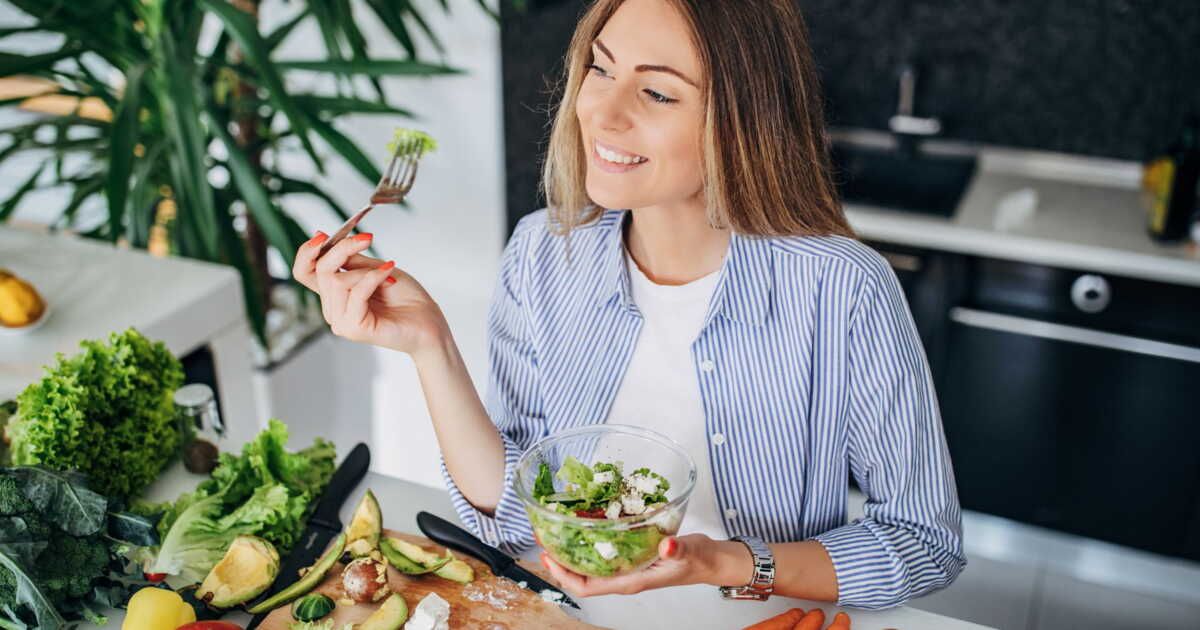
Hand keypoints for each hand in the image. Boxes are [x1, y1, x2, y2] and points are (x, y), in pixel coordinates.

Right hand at [292, 231, 448, 356]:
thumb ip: (350, 260)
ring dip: (366, 270)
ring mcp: (341, 321)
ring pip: (337, 281)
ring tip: (389, 270)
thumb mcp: (376, 269)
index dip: (307, 252)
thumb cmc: (407, 298)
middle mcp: (333, 309)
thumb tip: (325, 239)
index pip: (304, 272)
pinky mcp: (354, 328)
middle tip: (366, 239)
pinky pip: (356, 293)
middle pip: (320, 272)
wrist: (430, 324)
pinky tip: (390, 275)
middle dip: (342, 249)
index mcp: (334, 294)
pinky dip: (373, 278)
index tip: (323, 235)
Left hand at [539, 533, 728, 596]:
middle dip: (561, 559)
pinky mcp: (632, 553)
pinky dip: (591, 537)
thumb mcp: (688, 553)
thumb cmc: (699, 561)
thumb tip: (666, 546)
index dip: (563, 574)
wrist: (711, 560)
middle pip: (582, 575)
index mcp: (630, 580)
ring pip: (591, 563)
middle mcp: (624, 575)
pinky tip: (586, 519)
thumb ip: (676, 550)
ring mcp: (627, 565)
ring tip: (557, 528)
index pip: (587, 586)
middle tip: (545, 537)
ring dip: (573, 548)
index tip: (548, 556)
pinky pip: (605, 549)